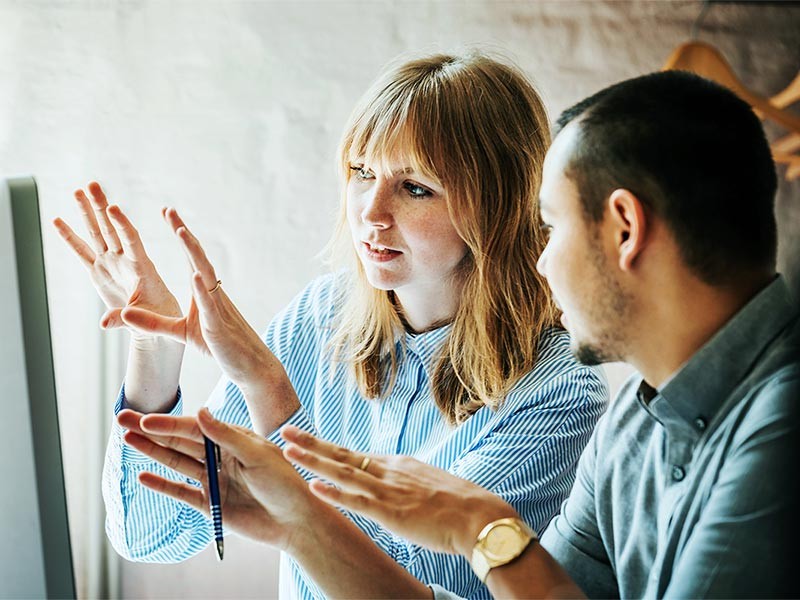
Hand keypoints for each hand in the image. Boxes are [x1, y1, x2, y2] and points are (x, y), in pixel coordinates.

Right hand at [53, 182, 181, 337]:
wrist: (155, 320)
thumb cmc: (158, 316)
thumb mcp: (146, 319)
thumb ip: (125, 318)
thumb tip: (103, 324)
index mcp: (142, 267)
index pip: (131, 240)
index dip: (122, 224)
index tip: (114, 207)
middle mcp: (124, 260)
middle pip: (111, 228)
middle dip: (101, 207)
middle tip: (92, 184)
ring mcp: (111, 263)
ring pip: (97, 234)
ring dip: (87, 213)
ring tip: (77, 191)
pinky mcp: (99, 272)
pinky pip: (81, 252)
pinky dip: (69, 238)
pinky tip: (58, 220)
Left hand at [118, 208, 283, 400]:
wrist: (249, 365)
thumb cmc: (219, 346)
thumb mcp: (180, 332)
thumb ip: (153, 323)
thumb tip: (125, 313)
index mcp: (204, 291)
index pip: (190, 257)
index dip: (180, 234)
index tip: (167, 213)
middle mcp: (212, 292)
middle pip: (197, 257)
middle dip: (183, 233)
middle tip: (169, 210)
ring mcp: (217, 307)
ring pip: (205, 273)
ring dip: (193, 252)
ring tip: (180, 232)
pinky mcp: (218, 325)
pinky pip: (210, 304)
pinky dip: (202, 288)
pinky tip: (195, 274)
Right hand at [119, 407, 321, 551]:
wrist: (296, 520)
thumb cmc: (285, 482)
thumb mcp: (257, 454)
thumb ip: (226, 436)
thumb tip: (200, 412)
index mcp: (233, 439)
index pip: (194, 428)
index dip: (169, 423)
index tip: (146, 419)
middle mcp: (220, 456)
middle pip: (179, 441)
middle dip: (151, 430)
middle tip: (122, 418)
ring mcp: (214, 480)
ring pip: (176, 463)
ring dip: (152, 452)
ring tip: (127, 440)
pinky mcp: (212, 504)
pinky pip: (182, 492)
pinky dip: (163, 485)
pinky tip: (143, 476)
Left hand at [281, 426, 518, 557]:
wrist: (480, 516)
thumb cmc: (459, 504)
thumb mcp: (427, 485)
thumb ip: (406, 484)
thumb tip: (395, 489)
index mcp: (397, 465)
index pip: (354, 454)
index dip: (327, 447)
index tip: (305, 439)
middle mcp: (389, 471)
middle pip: (342, 454)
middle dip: (311, 443)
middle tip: (284, 430)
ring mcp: (389, 490)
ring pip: (343, 472)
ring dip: (313, 461)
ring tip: (287, 451)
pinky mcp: (392, 513)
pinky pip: (358, 502)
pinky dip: (334, 494)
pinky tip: (314, 487)